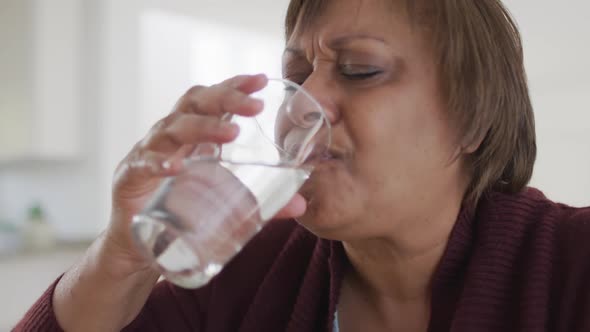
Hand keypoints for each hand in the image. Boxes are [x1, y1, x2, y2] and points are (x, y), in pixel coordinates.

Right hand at [102, 74, 306, 278]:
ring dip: (202, 126)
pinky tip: (177, 167)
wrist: (143, 246)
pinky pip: (143, 165)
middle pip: (194, 103)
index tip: (260, 79)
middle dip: (226, 99)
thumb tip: (301, 207)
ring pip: (172, 128)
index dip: (234, 86)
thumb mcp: (225, 203)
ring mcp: (148, 153)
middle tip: (256, 107)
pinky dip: (159, 164)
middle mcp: (170, 136)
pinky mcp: (130, 178)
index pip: (212, 99)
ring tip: (232, 133)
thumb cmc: (183, 212)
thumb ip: (262, 204)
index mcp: (193, 135)